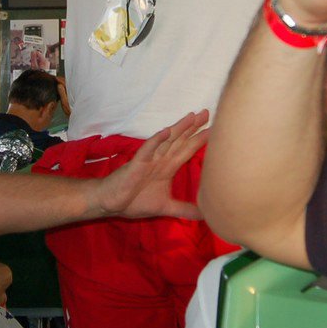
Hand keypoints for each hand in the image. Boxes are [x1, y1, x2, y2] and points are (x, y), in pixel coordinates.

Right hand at [90, 111, 208, 219]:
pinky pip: (147, 149)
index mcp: (168, 167)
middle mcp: (161, 160)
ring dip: (179, 128)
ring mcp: (149, 160)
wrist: (111, 203)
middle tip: (207, 113)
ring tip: (191, 116)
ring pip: (167, 141)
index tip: (215, 130)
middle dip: (193, 128)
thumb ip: (185, 209)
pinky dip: (156, 140)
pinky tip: (166, 131)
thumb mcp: (166, 207)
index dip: (200, 140)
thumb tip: (207, 214)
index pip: (187, 151)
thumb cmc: (135, 201)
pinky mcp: (137, 163)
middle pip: (180, 140)